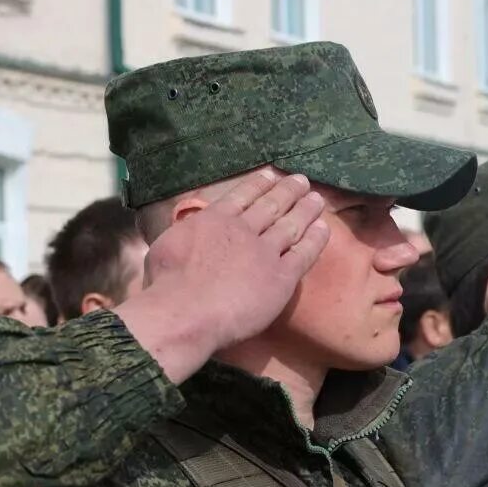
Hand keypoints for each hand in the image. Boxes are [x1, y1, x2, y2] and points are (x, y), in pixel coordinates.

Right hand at [116, 171, 328, 382]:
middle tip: (301, 180)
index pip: (241, 196)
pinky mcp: (282, 277)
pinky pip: (304, 254)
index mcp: (214, 220)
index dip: (259, 185)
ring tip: (317, 199)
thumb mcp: (164, 247)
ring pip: (291, 225)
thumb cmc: (166, 285)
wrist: (187, 311)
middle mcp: (243, 230)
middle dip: (288, 191)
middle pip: (272, 205)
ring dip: (306, 209)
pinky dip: (315, 240)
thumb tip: (184, 232)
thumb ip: (183, 235)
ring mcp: (265, 252)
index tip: (270, 175)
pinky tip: (323, 229)